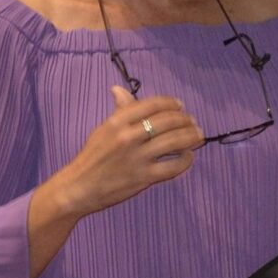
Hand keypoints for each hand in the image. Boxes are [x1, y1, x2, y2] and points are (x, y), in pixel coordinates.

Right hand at [58, 88, 203, 215]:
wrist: (79, 187)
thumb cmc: (92, 157)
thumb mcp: (103, 129)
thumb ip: (119, 111)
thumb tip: (119, 89)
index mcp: (118, 121)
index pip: (153, 104)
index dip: (171, 103)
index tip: (180, 106)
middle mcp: (129, 136)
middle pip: (167, 121)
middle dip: (185, 120)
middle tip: (193, 122)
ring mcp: (137, 158)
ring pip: (174, 142)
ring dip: (191, 137)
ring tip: (198, 136)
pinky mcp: (144, 177)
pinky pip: (173, 166)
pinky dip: (185, 160)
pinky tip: (188, 156)